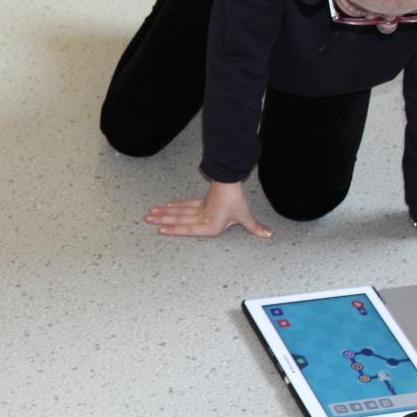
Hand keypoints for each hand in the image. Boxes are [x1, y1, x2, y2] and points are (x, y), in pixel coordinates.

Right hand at [145, 180, 273, 237]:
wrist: (232, 183)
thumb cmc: (236, 201)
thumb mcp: (245, 216)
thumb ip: (255, 227)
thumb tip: (269, 234)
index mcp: (210, 225)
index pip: (189, 229)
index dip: (174, 229)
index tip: (160, 229)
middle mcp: (201, 218)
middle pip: (179, 218)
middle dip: (162, 219)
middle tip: (147, 219)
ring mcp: (199, 209)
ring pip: (178, 211)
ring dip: (164, 212)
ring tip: (151, 213)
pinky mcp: (201, 202)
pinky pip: (185, 205)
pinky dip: (176, 206)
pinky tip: (167, 206)